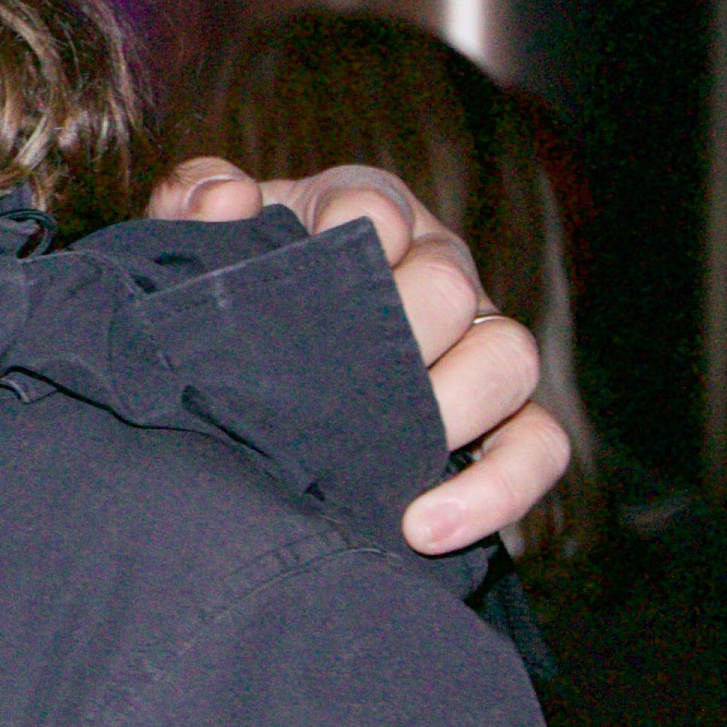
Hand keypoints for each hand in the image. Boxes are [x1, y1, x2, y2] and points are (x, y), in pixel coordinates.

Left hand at [143, 156, 569, 556]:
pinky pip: (537, 447)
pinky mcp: (502, 424)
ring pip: (509, 360)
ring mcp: (476, 348)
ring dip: (454, 413)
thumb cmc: (229, 300)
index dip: (354, 228)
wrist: (237, 383)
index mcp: (365, 217)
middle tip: (333, 390)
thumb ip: (190, 199)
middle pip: (450, 285)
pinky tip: (427, 527)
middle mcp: (436, 272)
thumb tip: (229, 198)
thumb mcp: (196, 245)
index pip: (378, 205)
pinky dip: (498, 489)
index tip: (315, 263)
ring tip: (393, 474)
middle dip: (399, 334)